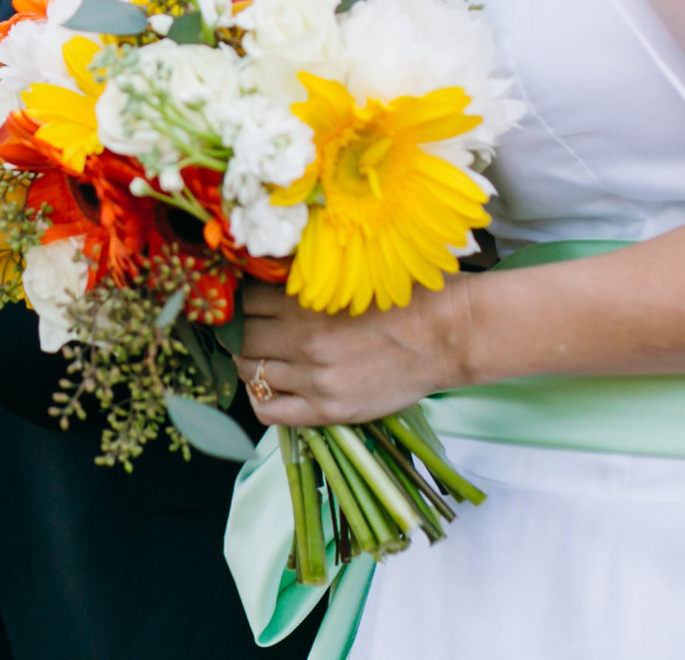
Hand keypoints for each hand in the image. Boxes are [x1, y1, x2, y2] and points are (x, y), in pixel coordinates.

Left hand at [236, 277, 470, 427]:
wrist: (445, 336)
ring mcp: (314, 379)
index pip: (247, 299)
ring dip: (248, 363)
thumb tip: (269, 272)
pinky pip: (269, 412)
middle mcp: (304, 340)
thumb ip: (309, 278)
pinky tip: (267, 388)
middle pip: (243, 337)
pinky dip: (259, 399)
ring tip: (259, 356)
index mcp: (307, 301)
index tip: (245, 300)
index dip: (242, 299)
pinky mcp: (327, 410)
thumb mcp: (351, 276)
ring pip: (251, 372)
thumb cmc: (405, 298)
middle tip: (247, 329)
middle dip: (239, 331)